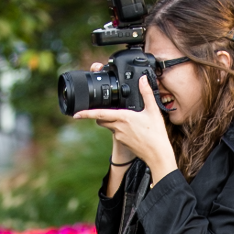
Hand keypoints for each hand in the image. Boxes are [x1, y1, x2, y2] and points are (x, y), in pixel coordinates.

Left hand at [75, 71, 177, 186]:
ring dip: (112, 121)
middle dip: (100, 114)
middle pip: (101, 119)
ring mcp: (119, 136)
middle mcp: (118, 127)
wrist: (157, 154)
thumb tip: (143, 79)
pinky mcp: (122, 142)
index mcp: (123, 117)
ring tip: (125, 118)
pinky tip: (132, 128)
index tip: (76, 114)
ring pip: (109, 125)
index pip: (100, 114)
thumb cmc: (156, 134)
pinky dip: (120, 128)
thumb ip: (146, 93)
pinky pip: (117, 133)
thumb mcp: (153, 111)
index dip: (86, 113)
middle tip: (105, 108)